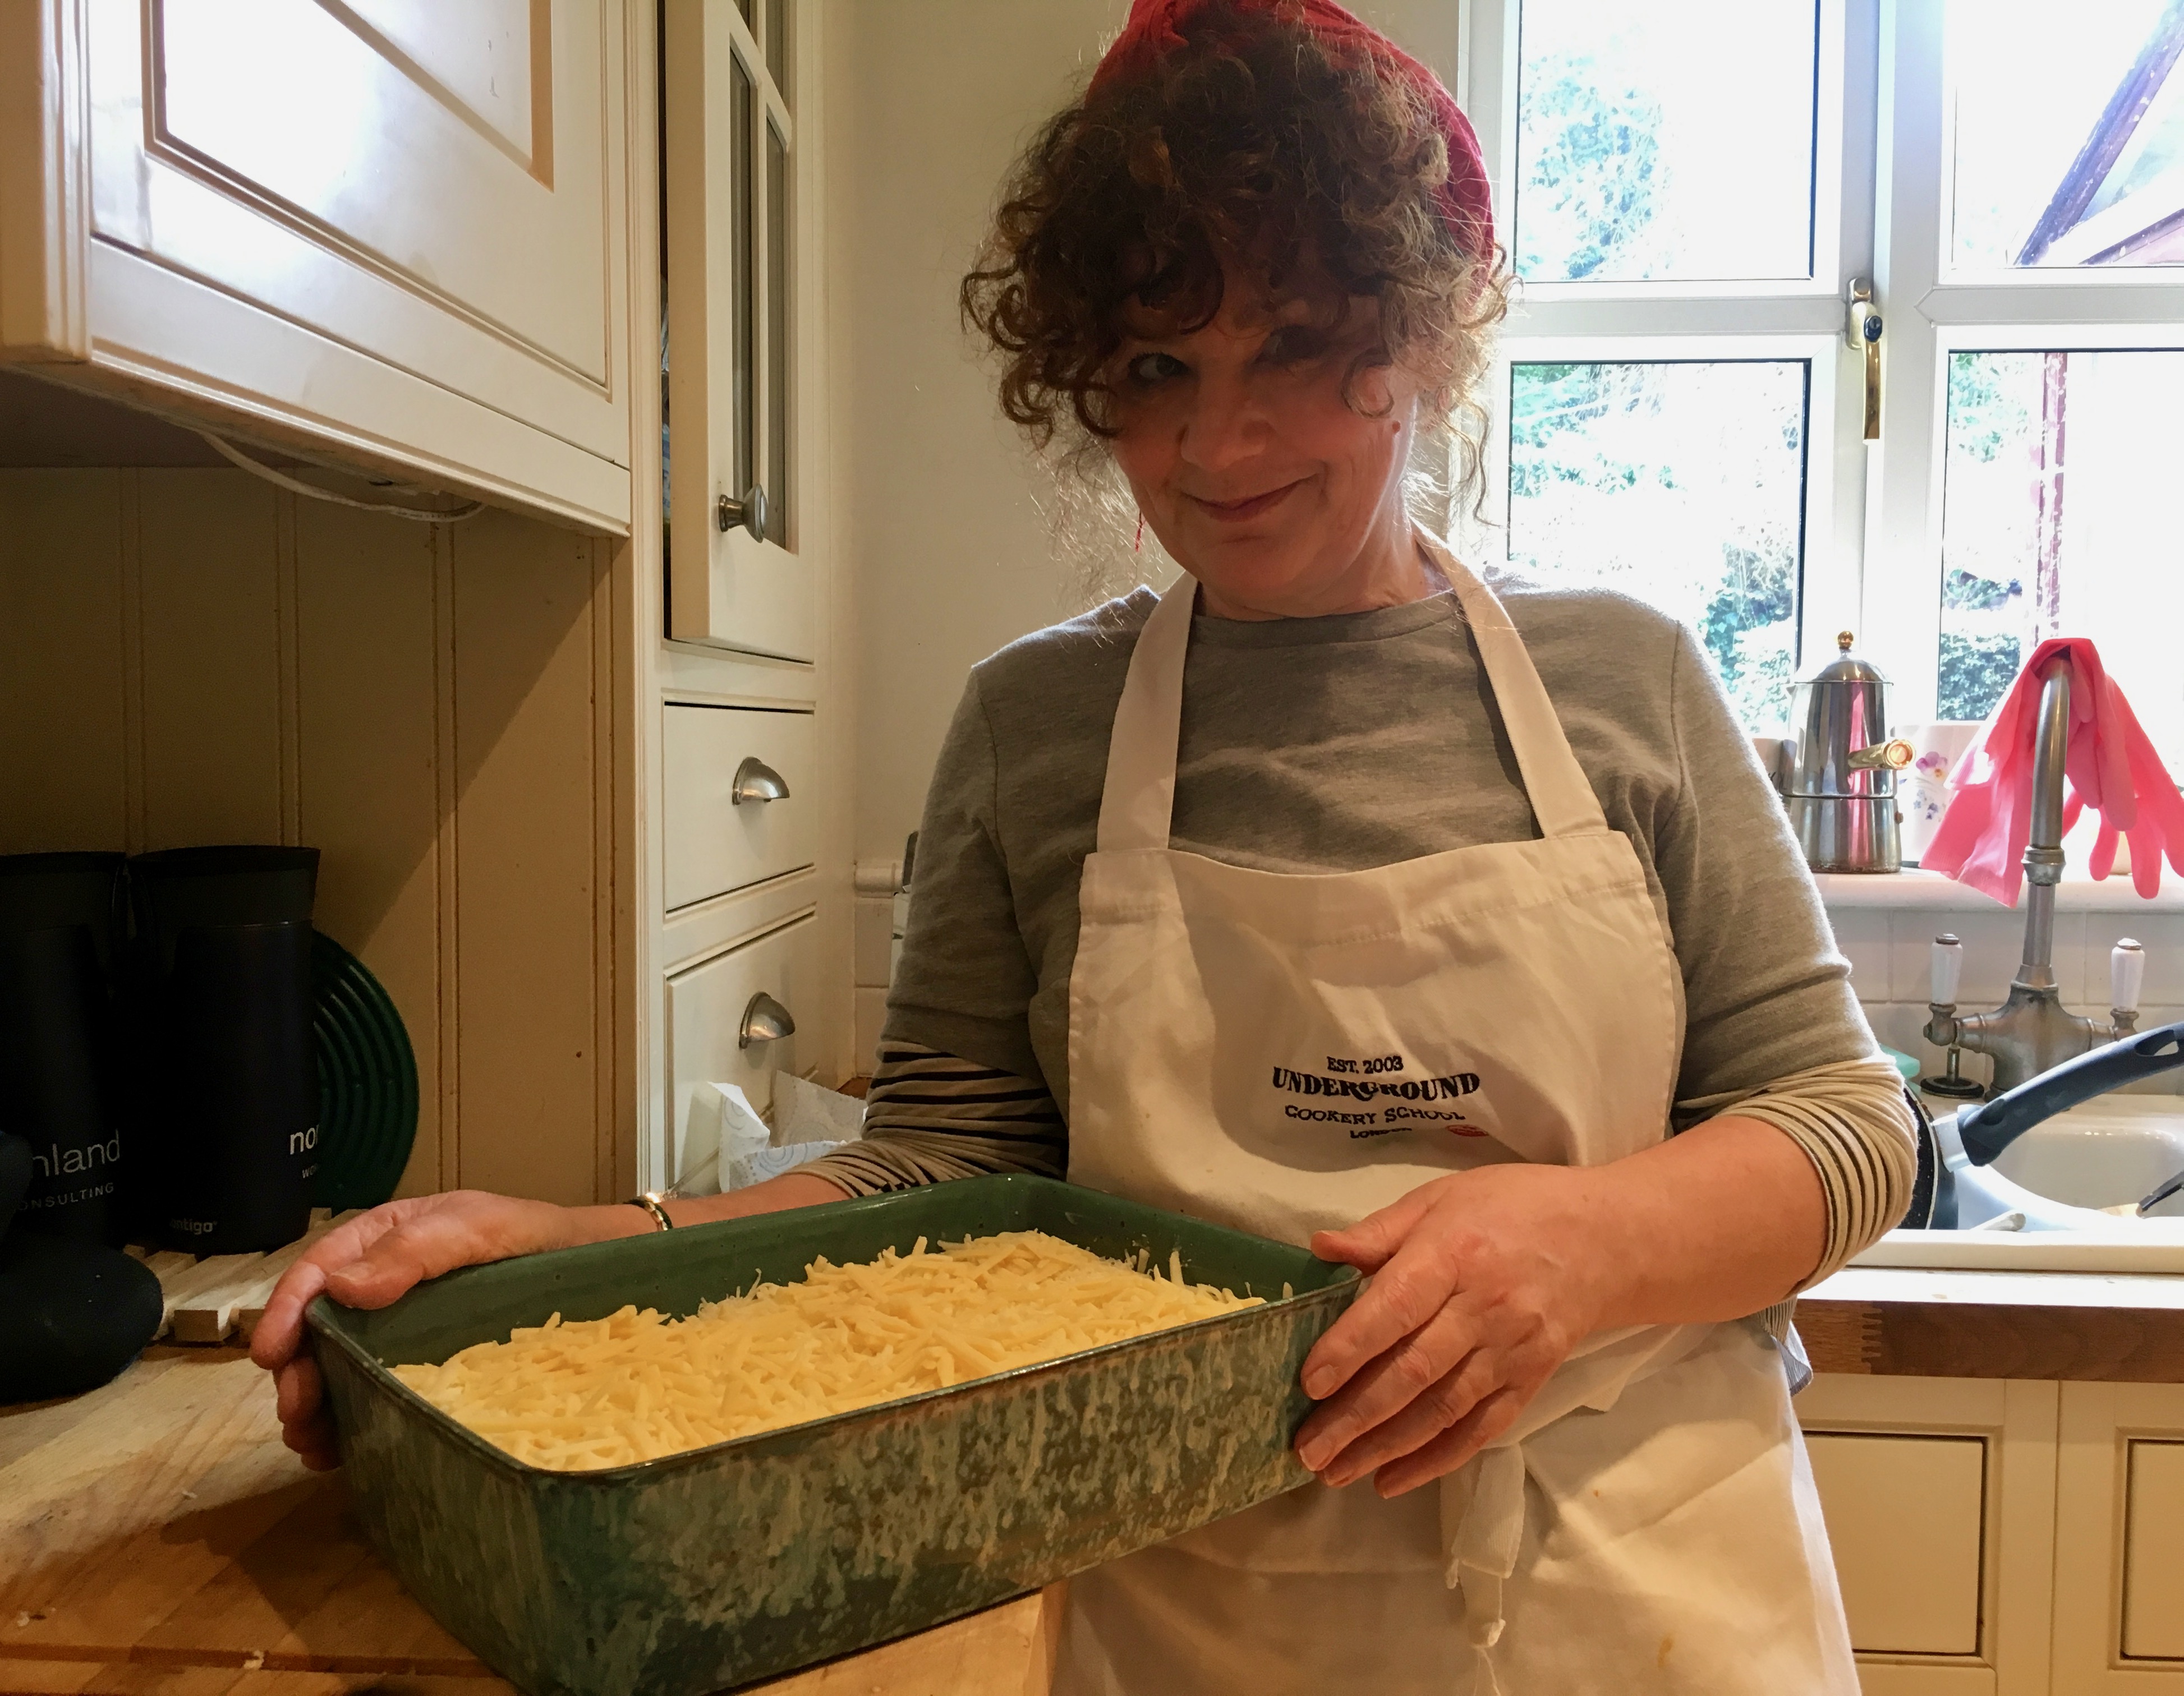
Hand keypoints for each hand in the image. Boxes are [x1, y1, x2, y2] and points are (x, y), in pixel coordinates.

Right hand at [249, 1190, 629, 1469]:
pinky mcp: (421, 1373)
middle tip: (294, 1413)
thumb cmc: (534, 1240)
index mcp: (383, 1243)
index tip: (268, 1354)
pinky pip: (372, 1397)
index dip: (284, 1312)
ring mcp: (397, 1335)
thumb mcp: (478, 1227)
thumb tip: (340, 1285)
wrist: (591, 1274)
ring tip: (313, 1442)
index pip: (317, 1272)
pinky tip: (341, 1451)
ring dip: (316, 1406)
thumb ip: (416, 1247)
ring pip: (336, 1370)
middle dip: (296, 1372)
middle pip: (316, 1331)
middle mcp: (381, 1291)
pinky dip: (349, 1424)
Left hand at [1291, 1164, 1610, 1498]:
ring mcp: (1511, 1350)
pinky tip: (1393, 1479)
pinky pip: (1480, 1429)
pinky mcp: (1531, 1381)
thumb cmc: (1511, 1208)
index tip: (1309, 1382)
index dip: (1350, 1347)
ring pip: (1442, 1409)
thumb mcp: (1441, 1197)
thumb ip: (1380, 1230)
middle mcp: (1483, 1308)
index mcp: (1454, 1253)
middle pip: (1413, 1370)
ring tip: (1336, 1472)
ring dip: (1386, 1447)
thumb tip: (1319, 1248)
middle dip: (1356, 1416)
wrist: (1605, 1239)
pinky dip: (1436, 1459)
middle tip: (1308, 1449)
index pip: (1395, 1307)